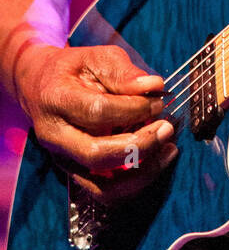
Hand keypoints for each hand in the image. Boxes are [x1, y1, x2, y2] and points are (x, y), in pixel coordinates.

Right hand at [13, 42, 176, 202]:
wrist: (41, 86)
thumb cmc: (74, 70)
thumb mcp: (96, 57)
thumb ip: (124, 72)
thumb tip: (154, 87)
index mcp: (57, 100)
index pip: (97, 112)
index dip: (133, 109)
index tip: (157, 101)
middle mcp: (55, 137)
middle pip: (97, 155)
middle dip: (140, 145)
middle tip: (166, 128)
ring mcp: (63, 160)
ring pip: (102, 187)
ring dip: (141, 173)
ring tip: (168, 150)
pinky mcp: (75, 174)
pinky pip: (106, 192)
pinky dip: (136, 182)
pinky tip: (157, 160)